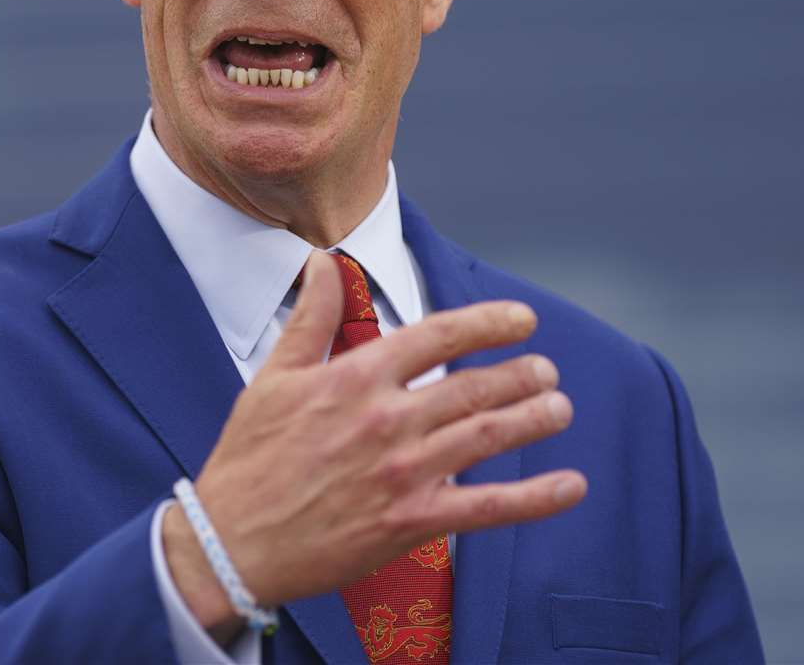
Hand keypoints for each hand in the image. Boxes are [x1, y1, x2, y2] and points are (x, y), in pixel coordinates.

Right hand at [163, 251, 586, 637]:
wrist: (233, 540)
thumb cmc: (249, 459)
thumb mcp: (272, 376)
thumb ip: (309, 318)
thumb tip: (322, 263)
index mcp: (354, 378)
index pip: (436, 335)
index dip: (487, 323)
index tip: (521, 319)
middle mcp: (386, 420)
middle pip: (473, 386)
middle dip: (521, 374)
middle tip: (546, 370)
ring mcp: (403, 472)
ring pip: (487, 436)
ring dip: (533, 419)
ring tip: (560, 408)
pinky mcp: (410, 521)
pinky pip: (487, 507)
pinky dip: (535, 497)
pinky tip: (570, 486)